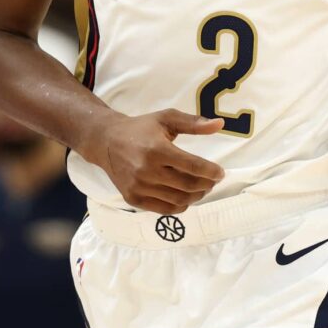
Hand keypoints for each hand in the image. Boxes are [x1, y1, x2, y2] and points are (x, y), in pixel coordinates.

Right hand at [93, 109, 224, 214]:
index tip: (220, 173)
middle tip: (212, 180)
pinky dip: (180, 206)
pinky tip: (185, 196)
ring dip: (196, 196)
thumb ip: (193, 123)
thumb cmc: (140, 128)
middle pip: (188, 185)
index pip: (192, 166)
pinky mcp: (133, 199)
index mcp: (157, 149)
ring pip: (178, 200)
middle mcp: (147, 171)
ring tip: (201, 188)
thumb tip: (220, 125)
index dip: (211, 171)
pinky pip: (164, 209)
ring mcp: (139, 187)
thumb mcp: (166, 118)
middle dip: (206, 185)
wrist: (106, 141)